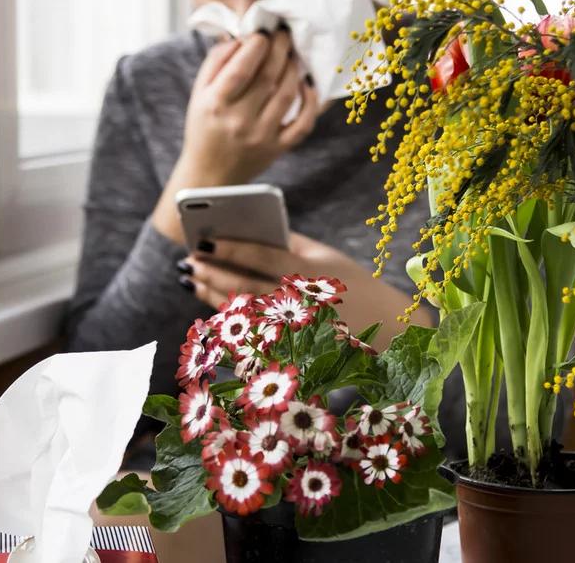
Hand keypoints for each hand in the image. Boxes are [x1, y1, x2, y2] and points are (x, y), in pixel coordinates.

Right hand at [150, 29, 318, 243]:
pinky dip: (311, 102)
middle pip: (268, 77)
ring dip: (294, 69)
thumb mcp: (199, 93)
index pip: (240, 69)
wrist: (210, 174)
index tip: (264, 32)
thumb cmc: (204, 126)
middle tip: (285, 34)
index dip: (256, 45)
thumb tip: (242, 36)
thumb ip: (217, 61)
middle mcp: (239, 121)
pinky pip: (303, 124)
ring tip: (293, 56)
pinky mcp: (277, 149)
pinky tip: (308, 84)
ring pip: (287, 95)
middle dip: (280, 49)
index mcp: (215, 104)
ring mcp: (261, 137)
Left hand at [178, 232, 432, 348]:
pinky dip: (228, 314)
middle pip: (245, 284)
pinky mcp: (290, 345)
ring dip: (212, 293)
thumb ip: (290, 242)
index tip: (203, 240)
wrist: (387, 327)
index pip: (262, 256)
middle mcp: (299, 301)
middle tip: (188, 261)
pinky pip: (250, 329)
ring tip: (192, 278)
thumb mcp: (327, 256)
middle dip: (211, 272)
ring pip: (242, 309)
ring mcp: (293, 327)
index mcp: (310, 272)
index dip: (229, 248)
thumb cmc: (354, 283)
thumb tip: (249, 229)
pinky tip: (210, 301)